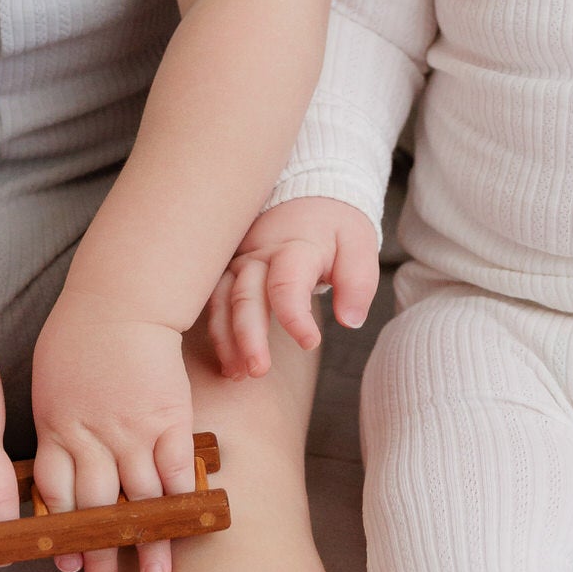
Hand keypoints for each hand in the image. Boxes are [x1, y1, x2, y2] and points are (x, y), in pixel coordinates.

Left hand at [31, 308, 196, 571]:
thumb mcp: (51, 382)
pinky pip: (178, 470)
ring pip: (141, 499)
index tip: (66, 562)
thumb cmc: (81, 335)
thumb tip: (56, 463)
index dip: (62, 532)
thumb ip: (55, 427)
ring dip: (149, 542)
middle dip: (100, 552)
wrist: (122, 297)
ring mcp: (132, 430)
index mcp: (56, 429)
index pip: (56, 495)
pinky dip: (182, 501)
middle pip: (96, 508)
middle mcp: (92, 436)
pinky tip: (187, 526)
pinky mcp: (169, 418)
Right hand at [205, 198, 380, 379]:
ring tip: (236, 375)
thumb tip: (350, 321)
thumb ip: (357, 282)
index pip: (287, 282)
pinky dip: (217, 333)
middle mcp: (260, 254)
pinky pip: (214, 302)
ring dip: (226, 339)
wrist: (309, 196)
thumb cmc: (335, 227)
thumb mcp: (359, 244)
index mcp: (296, 246)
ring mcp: (240, 262)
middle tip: (258, 371)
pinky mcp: (228, 271)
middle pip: (245, 295)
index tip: (310, 343)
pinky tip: (227, 363)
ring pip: (221, 300)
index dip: (295, 317)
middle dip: (247, 335)